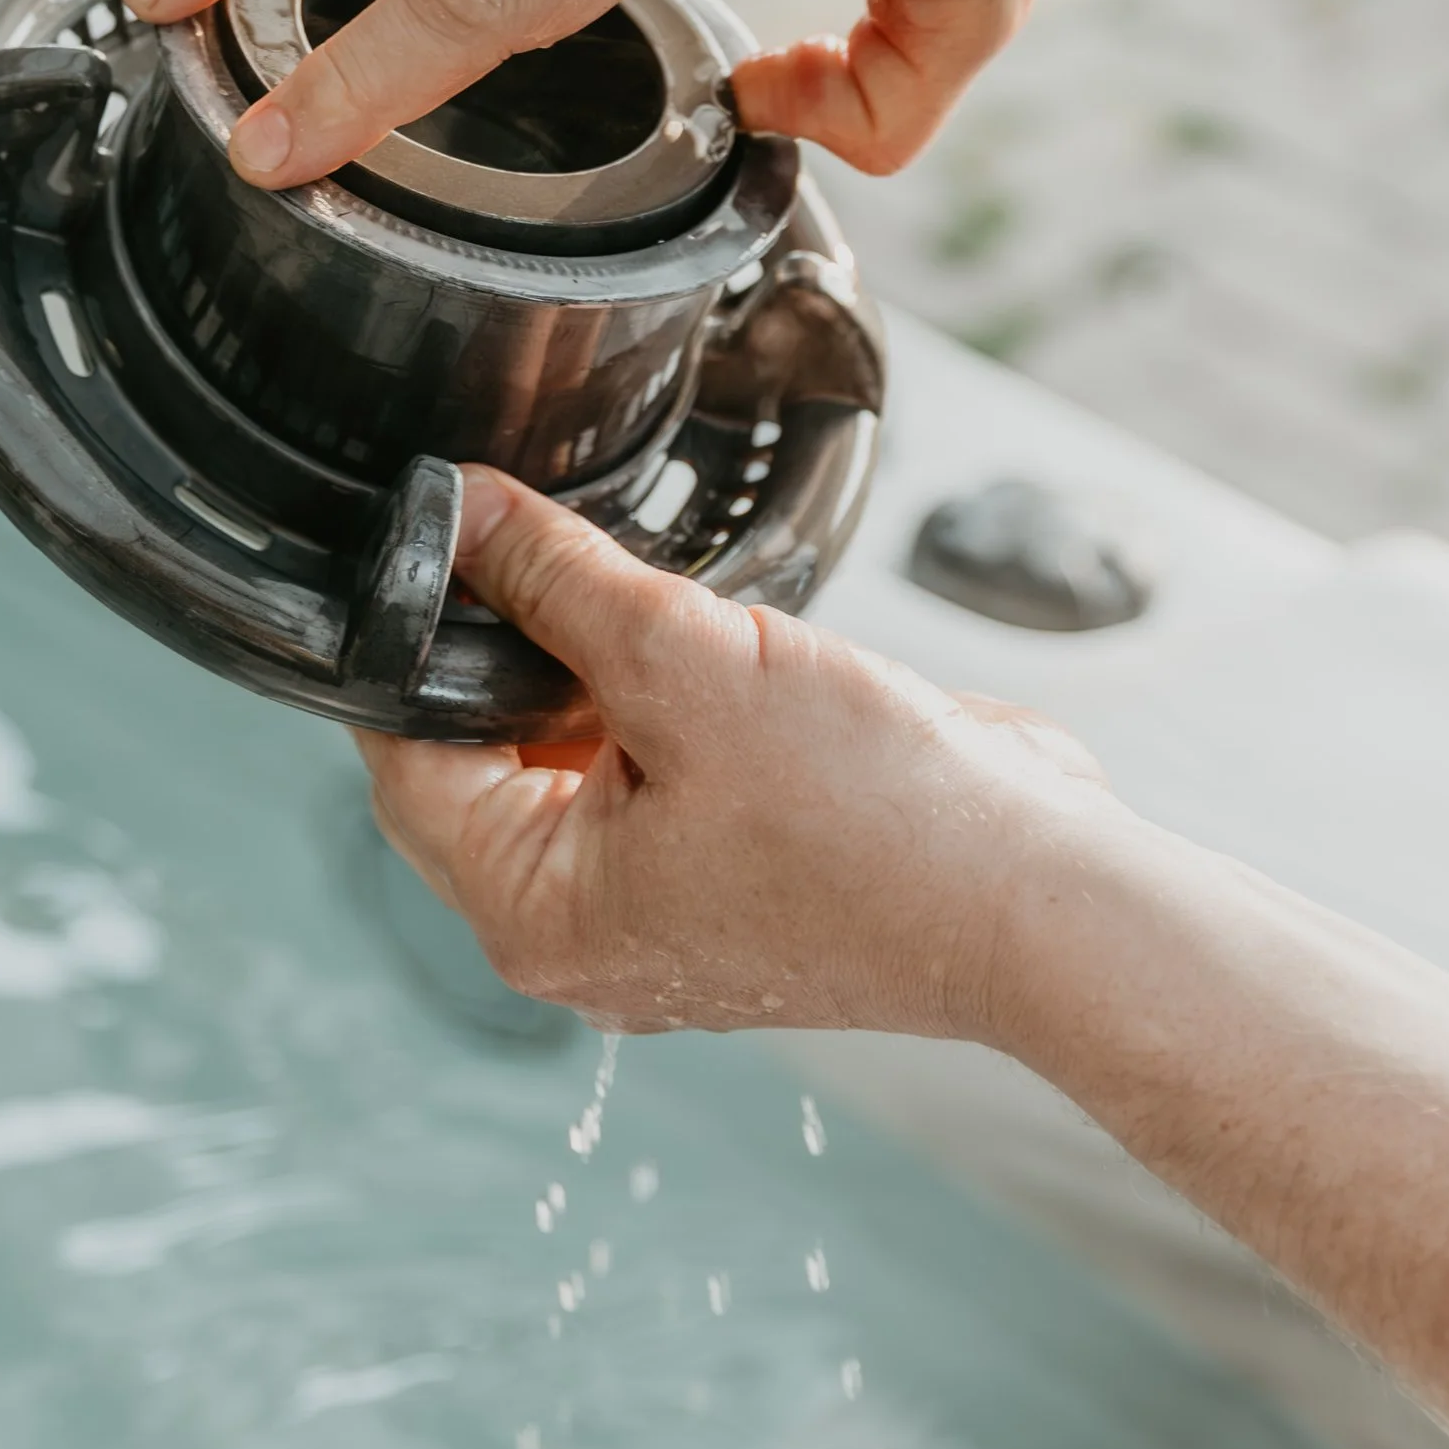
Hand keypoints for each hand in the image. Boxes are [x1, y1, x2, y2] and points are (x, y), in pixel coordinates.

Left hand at [356, 467, 1120, 1037]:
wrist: (1043, 900)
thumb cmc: (878, 818)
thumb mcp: (689, 660)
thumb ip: (558, 580)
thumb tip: (463, 511)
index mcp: (536, 915)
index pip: (405, 760)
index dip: (411, 643)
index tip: (434, 541)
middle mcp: (580, 937)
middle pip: (480, 762)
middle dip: (515, 655)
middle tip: (554, 558)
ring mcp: (658, 919)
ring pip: (570, 761)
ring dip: (601, 677)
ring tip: (671, 624)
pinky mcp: (729, 887)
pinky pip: (653, 778)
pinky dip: (669, 711)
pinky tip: (720, 661)